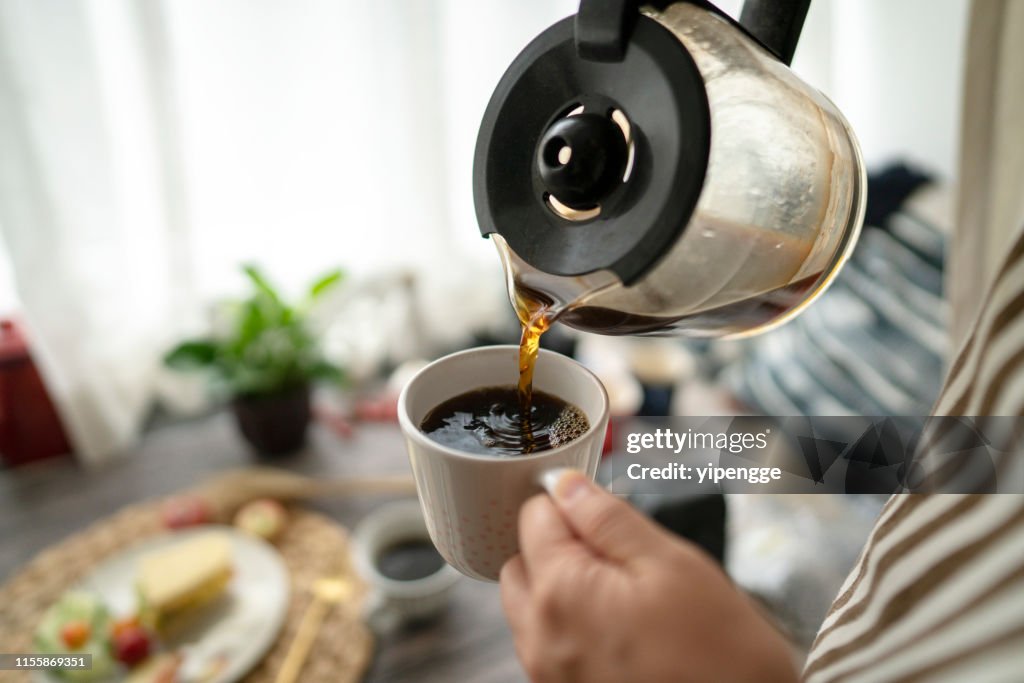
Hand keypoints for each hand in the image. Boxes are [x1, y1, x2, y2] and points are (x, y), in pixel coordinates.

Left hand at [500, 470, 796, 682]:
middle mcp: (541, 637)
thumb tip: (568, 487)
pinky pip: (548, 643)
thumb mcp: (672, 565)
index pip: (534, 517)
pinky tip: (621, 629)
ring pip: (529, 606)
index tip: (604, 511)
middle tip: (616, 552)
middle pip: (522, 562)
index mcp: (561, 592)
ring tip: (623, 594)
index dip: (571, 503)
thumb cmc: (720, 658)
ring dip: (561, 586)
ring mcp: (549, 672)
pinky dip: (571, 625)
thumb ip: (609, 519)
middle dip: (557, 544)